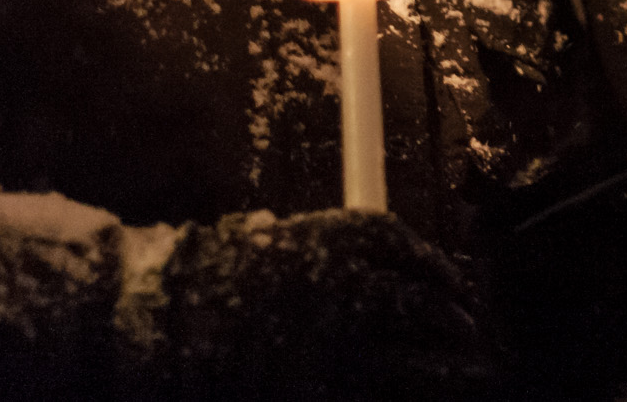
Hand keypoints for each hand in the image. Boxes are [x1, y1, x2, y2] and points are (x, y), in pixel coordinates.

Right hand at [165, 208, 493, 400]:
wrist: (161, 327)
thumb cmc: (203, 280)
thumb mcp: (259, 244)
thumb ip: (309, 249)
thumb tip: (361, 266)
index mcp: (324, 240)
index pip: (393, 241)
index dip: (427, 260)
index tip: (448, 275)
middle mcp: (340, 288)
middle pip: (414, 300)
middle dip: (446, 315)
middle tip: (465, 327)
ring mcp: (333, 348)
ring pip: (409, 359)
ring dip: (442, 367)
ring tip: (465, 371)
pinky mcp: (319, 393)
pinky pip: (373, 397)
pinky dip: (391, 397)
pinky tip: (403, 397)